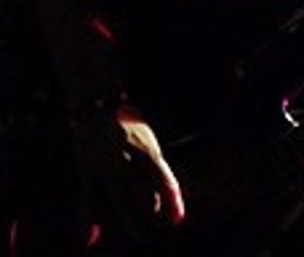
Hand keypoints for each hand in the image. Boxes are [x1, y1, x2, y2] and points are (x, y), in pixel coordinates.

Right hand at [73, 104, 184, 241]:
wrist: (98, 102)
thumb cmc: (128, 123)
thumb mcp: (147, 139)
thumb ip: (152, 163)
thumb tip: (163, 190)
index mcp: (148, 150)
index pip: (162, 179)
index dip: (171, 200)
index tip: (177, 219)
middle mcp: (128, 160)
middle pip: (144, 192)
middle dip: (154, 210)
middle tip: (159, 224)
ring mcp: (107, 166)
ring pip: (120, 200)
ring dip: (131, 221)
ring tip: (142, 238)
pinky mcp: (87, 169)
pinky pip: (88, 199)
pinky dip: (88, 220)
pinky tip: (90, 239)